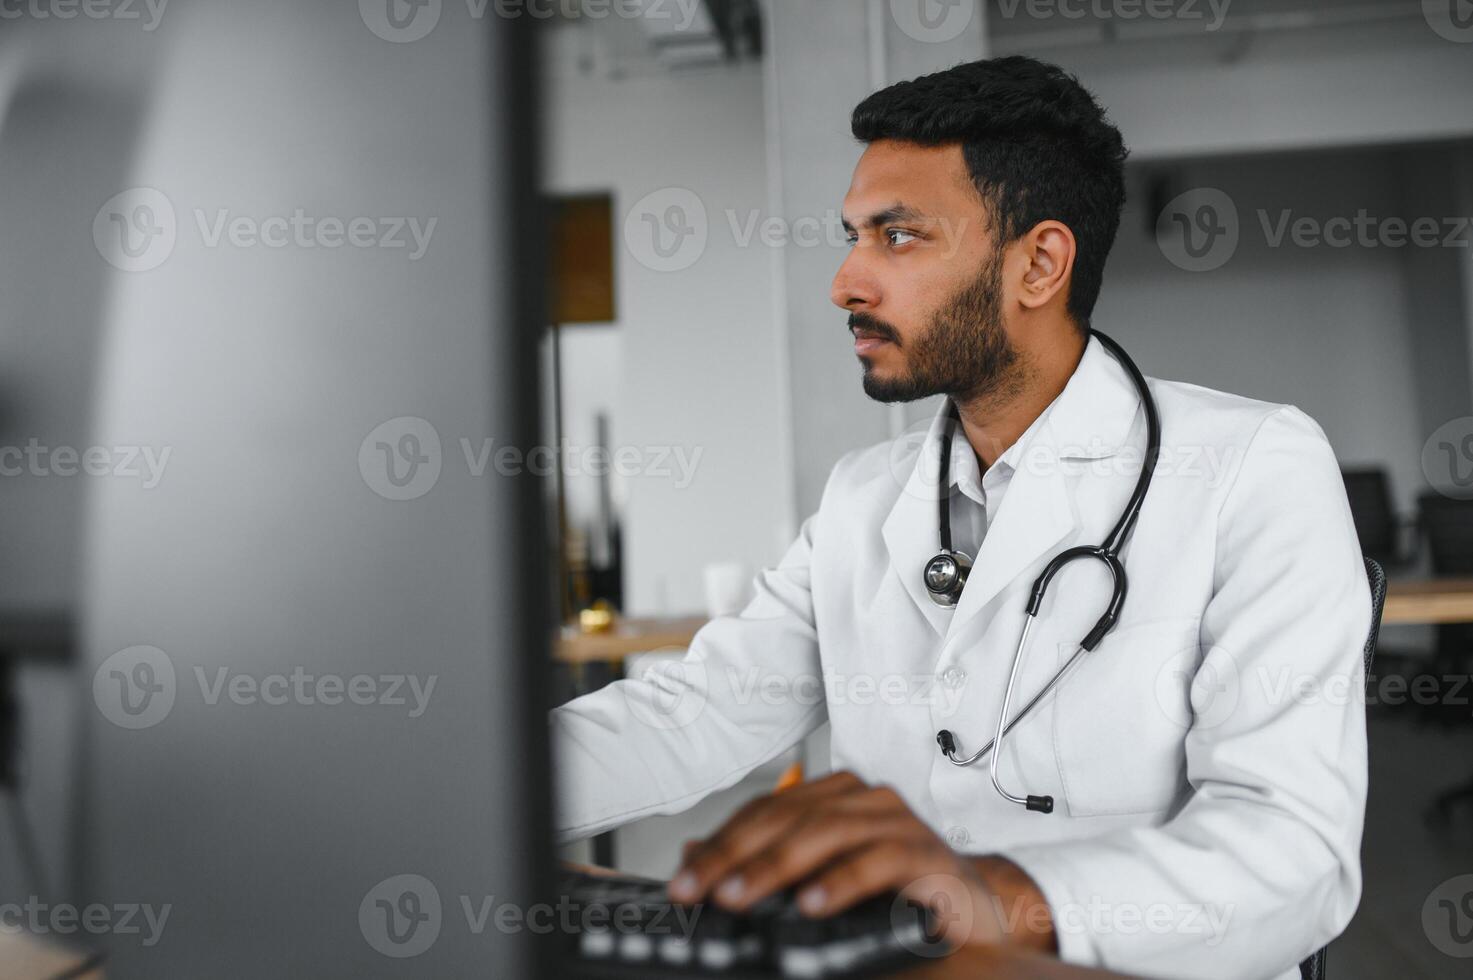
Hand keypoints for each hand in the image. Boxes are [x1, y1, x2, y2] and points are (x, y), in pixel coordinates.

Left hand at [666, 771, 1053, 950]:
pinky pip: (877, 862)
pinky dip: (841, 882)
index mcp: (836, 797)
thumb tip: (692, 859)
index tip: (682, 881)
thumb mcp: (821, 877)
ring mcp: (899, 822)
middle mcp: (865, 799)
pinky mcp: (927, 855)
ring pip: (825, 834)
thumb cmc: (894, 890)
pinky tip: (812, 904)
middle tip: (697, 889)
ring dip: (776, 867)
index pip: (765, 812)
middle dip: (734, 855)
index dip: (720, 843)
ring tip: (739, 895)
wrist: (976, 908)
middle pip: (787, 818)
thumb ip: (766, 865)